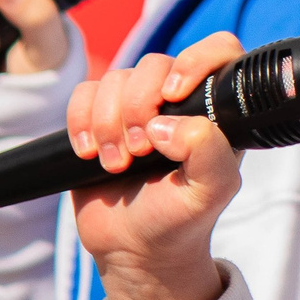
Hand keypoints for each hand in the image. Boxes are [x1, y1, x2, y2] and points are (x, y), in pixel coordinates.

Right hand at [66, 32, 246, 299]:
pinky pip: (83, 93)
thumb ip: (209, 153)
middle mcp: (177, 101)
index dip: (194, 61)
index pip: (218, 50)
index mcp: (215, 111)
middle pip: (154, 63)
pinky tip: (89, 154)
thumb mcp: (209, 193)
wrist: (135, 249)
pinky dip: (80, 122)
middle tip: (139, 151)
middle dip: (138, 107)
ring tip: (116, 163)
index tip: (173, 96)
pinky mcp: (99, 117)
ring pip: (115, 77)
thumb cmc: (179, 220)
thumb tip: (166, 125)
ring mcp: (136, 106)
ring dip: (108, 122)